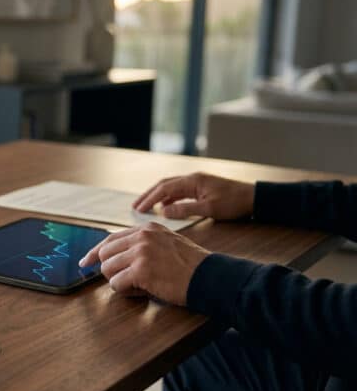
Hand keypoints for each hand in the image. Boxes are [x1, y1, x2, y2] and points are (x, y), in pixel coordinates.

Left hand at [79, 222, 209, 305]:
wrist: (209, 276)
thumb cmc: (191, 266)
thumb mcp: (167, 243)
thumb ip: (144, 244)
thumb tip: (117, 257)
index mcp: (147, 229)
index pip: (111, 238)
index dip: (95, 252)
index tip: (86, 261)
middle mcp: (142, 236)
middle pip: (105, 254)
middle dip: (109, 270)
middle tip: (123, 281)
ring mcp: (141, 252)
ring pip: (108, 269)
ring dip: (119, 282)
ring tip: (138, 286)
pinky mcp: (141, 270)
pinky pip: (117, 284)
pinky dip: (126, 292)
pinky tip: (142, 291)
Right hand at [132, 172, 253, 219]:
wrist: (254, 198)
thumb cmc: (234, 203)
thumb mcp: (209, 209)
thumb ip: (185, 210)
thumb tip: (163, 211)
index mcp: (192, 181)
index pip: (164, 189)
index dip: (149, 199)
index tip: (138, 209)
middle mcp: (192, 179)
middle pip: (164, 184)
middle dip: (148, 195)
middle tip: (135, 206)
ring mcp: (196, 182)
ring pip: (170, 187)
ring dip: (157, 196)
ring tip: (146, 206)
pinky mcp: (201, 188)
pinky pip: (179, 191)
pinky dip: (168, 198)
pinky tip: (165, 207)